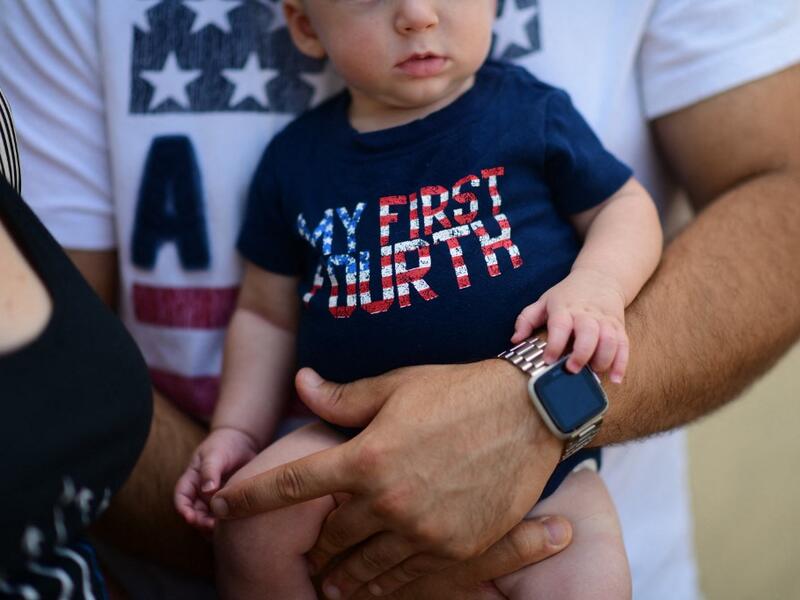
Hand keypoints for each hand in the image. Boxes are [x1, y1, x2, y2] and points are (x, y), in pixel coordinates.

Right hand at [174, 426, 258, 530]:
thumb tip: (207, 490)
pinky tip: (234, 527)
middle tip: (211, 526)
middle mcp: (200, 492)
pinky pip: (225, 517)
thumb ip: (209, 470)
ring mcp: (214, 498)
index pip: (181, 497)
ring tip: (223, 529)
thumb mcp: (215, 454)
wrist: (243, 441)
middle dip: (200, 522)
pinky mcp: (229, 501)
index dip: (183, 509)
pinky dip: (226, 524)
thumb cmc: (224, 444)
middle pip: (194, 513)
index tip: (190, 518)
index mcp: (192, 480)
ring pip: (209, 518)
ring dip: (212, 526)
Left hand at [212, 361, 563, 597]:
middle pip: (329, 537)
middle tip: (306, 550)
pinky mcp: (456, 550)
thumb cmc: (458, 390)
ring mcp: (423, 531)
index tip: (218, 507)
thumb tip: (300, 382)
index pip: (291, 485)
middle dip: (312, 543)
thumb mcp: (396, 386)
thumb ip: (342, 398)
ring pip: (364, 567)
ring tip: (331, 580)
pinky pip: (406, 578)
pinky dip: (384, 583)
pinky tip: (375, 581)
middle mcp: (388, 501)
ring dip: (342, 573)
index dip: (247, 497)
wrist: (529, 412)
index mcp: (366, 457)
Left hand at [512, 267, 628, 381]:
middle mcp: (586, 314)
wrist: (600, 277)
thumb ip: (526, 320)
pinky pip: (624, 345)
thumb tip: (514, 340)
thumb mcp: (544, 302)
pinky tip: (615, 379)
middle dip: (582, 353)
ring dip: (603, 359)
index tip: (548, 360)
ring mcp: (605, 321)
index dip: (554, 344)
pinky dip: (621, 363)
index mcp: (565, 308)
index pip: (560, 325)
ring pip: (610, 340)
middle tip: (572, 369)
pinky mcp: (618, 327)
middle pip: (588, 333)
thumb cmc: (567, 294)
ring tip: (593, 373)